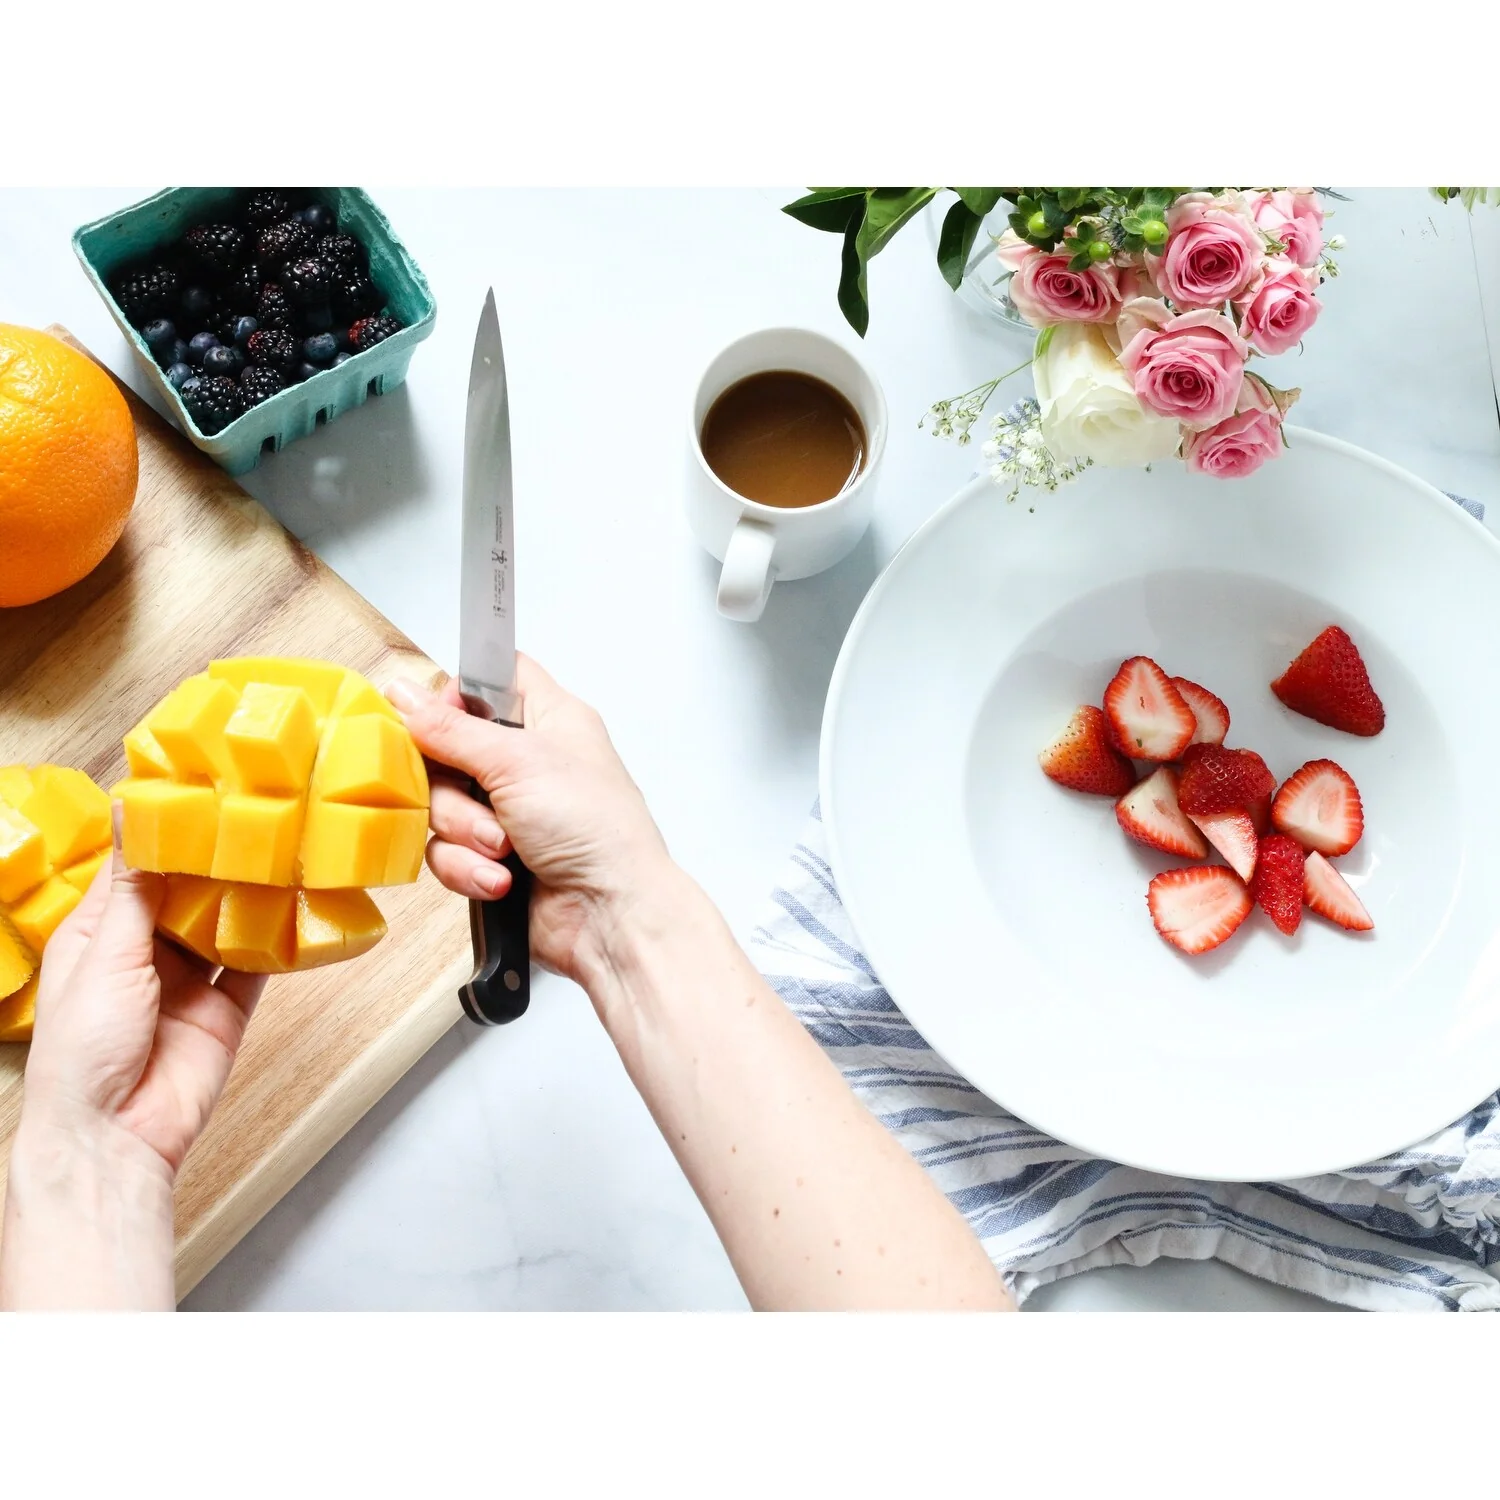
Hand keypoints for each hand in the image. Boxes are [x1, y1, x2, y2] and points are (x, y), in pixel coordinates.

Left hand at [1, 813, 264, 1308]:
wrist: (116, 1137)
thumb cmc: (82, 1052)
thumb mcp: (103, 952)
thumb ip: (134, 885)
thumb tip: (132, 812)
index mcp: (99, 933)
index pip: (136, 867)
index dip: (165, 830)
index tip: (199, 789)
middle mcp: (144, 951)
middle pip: (188, 890)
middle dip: (217, 859)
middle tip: (255, 815)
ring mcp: (188, 980)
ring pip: (227, 922)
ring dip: (251, 895)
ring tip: (282, 852)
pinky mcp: (227, 1008)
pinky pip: (258, 965)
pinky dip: (279, 940)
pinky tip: (299, 909)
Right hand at [387, 654, 671, 982]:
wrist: (610, 915)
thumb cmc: (596, 829)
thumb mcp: (518, 761)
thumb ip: (452, 728)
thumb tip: (404, 696)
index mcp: (550, 719)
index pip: (494, 677)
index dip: (460, 694)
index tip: (443, 722)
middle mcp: (528, 761)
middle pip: (449, 748)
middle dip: (455, 786)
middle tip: (488, 804)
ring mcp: (510, 811)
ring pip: (442, 804)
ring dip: (466, 833)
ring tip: (505, 849)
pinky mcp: (493, 857)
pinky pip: (447, 851)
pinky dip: (470, 867)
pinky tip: (502, 878)